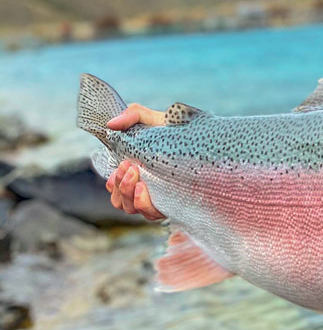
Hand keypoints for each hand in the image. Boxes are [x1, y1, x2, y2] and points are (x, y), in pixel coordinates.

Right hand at [106, 104, 166, 219]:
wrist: (204, 139)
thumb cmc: (176, 130)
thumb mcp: (153, 119)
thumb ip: (131, 116)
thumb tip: (111, 124)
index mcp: (137, 173)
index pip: (115, 188)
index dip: (113, 182)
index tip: (122, 165)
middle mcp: (145, 190)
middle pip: (121, 202)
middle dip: (120, 185)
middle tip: (131, 167)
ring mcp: (158, 199)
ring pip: (131, 209)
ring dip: (128, 194)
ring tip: (137, 178)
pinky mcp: (171, 205)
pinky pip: (150, 214)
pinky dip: (141, 203)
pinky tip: (143, 189)